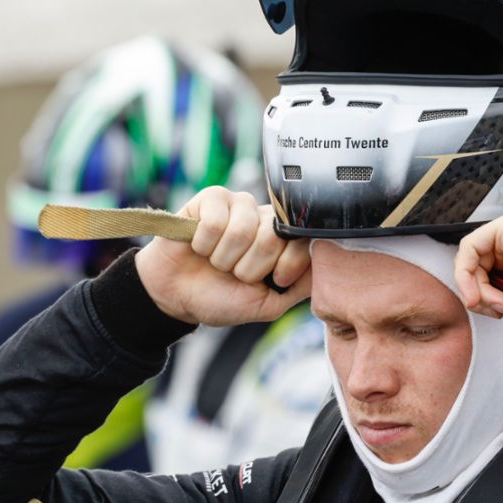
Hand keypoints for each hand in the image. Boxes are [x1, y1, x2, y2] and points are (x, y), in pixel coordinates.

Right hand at [135, 186, 312, 325]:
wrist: (176, 297)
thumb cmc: (220, 298)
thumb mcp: (268, 304)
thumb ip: (300, 286)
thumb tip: (326, 265)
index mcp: (283, 240)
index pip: (302, 242)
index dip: (285, 267)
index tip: (270, 281)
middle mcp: (264, 218)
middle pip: (272, 237)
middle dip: (248, 268)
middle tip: (234, 273)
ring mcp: (238, 205)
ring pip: (242, 229)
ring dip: (223, 258)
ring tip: (215, 261)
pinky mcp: (211, 198)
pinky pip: (215, 219)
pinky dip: (203, 243)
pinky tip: (198, 246)